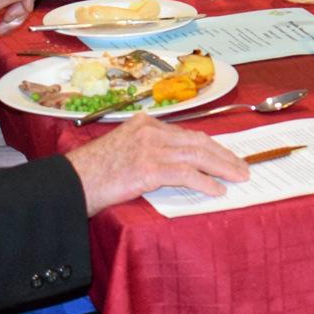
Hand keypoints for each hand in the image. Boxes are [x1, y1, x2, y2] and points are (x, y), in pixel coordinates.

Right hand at [66, 116, 251, 214]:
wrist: (71, 184)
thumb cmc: (93, 174)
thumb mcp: (123, 152)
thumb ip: (149, 151)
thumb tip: (180, 167)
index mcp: (145, 124)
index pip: (187, 133)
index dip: (211, 145)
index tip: (227, 155)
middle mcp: (150, 130)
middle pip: (197, 140)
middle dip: (223, 154)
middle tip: (242, 166)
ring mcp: (149, 147)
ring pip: (197, 154)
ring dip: (222, 166)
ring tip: (238, 176)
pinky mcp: (148, 167)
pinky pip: (185, 173)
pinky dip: (204, 181)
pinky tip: (217, 190)